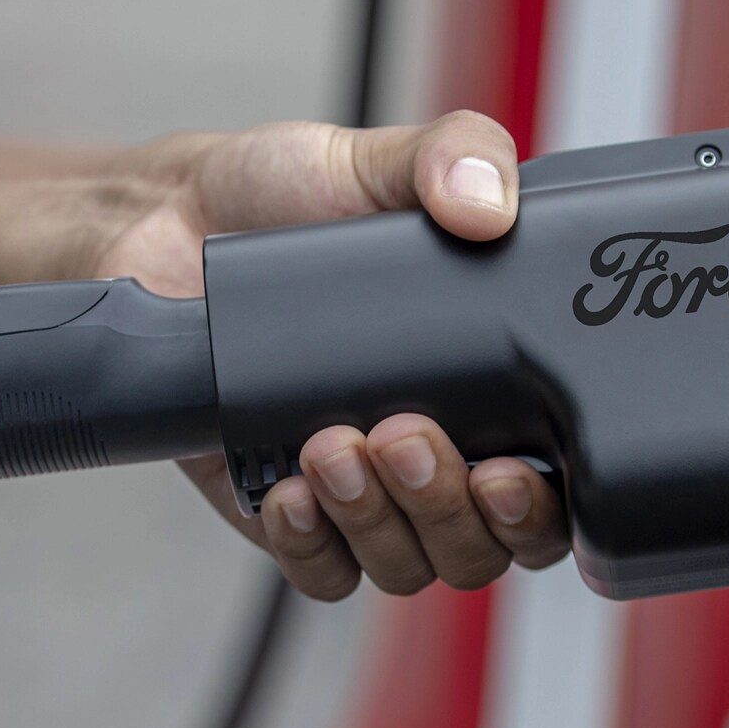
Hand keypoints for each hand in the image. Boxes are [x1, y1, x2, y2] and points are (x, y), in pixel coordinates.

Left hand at [97, 111, 570, 599]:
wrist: (172, 224)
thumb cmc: (291, 197)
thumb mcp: (381, 158)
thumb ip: (454, 154)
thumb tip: (489, 203)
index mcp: (494, 387)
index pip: (557, 489)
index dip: (546, 507)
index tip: (512, 469)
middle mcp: (440, 454)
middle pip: (482, 547)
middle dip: (449, 508)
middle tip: (404, 434)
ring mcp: (365, 495)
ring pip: (405, 565)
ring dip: (377, 520)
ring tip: (330, 445)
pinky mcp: (288, 514)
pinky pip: (321, 572)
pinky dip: (311, 543)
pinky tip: (289, 491)